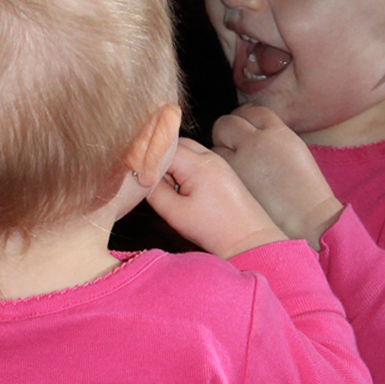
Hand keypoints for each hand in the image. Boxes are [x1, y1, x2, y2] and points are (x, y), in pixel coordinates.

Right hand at [146, 136, 286, 257]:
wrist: (248, 239)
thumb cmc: (214, 229)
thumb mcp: (175, 213)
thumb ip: (154, 191)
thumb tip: (141, 176)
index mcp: (197, 164)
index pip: (163, 148)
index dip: (147, 158)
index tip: (136, 173)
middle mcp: (209, 156)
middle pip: (175, 143)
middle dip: (159, 158)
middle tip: (150, 181)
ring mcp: (218, 162)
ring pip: (186, 150)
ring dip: (172, 163)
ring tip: (167, 187)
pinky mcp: (222, 171)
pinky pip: (197, 159)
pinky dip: (184, 168)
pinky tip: (182, 189)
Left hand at [210, 106, 342, 245]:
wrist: (306, 221)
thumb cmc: (305, 192)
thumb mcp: (294, 150)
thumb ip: (272, 136)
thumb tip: (252, 131)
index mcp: (277, 132)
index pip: (251, 112)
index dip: (245, 120)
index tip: (244, 130)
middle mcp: (255, 141)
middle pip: (227, 123)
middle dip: (227, 134)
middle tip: (232, 149)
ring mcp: (238, 161)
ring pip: (214, 145)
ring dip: (218, 153)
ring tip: (233, 170)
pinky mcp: (227, 181)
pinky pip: (212, 167)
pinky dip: (215, 171)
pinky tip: (227, 183)